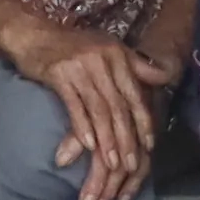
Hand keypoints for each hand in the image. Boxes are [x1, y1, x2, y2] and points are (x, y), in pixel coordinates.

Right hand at [6, 13, 164, 199]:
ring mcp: (80, 67)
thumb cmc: (73, 46)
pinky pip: (75, 106)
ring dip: (107, 140)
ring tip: (113, 163)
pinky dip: (83, 128)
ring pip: (99, 110)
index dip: (144, 121)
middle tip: (131, 164)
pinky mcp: (59, 74)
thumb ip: (136, 65)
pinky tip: (89, 147)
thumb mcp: (108, 50)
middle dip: (127, 138)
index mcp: (118, 55)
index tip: (149, 146)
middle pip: (119, 106)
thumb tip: (166, 76)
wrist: (34, 35)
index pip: (135, 94)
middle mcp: (102, 59)